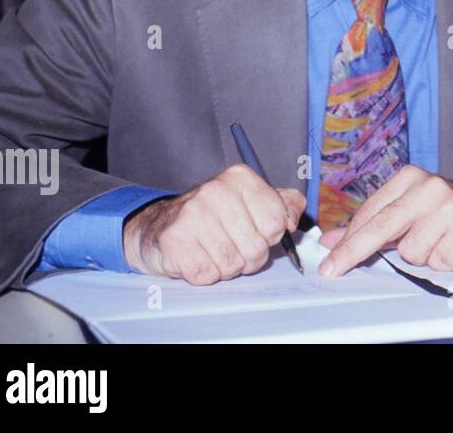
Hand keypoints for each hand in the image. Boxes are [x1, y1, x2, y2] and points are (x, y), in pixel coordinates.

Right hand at [122, 163, 305, 283]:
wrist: (161, 224)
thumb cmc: (215, 216)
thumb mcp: (254, 201)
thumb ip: (285, 205)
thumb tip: (292, 222)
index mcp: (240, 178)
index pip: (277, 222)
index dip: (269, 236)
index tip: (254, 230)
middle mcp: (216, 191)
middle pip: (257, 247)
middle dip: (249, 256)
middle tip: (232, 245)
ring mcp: (192, 215)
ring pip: (233, 264)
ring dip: (227, 267)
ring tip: (214, 251)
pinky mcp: (174, 240)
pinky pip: (208, 274)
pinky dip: (206, 274)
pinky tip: (197, 257)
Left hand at [316, 165, 452, 276]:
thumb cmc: (450, 215)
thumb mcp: (410, 213)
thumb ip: (373, 225)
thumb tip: (332, 240)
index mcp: (411, 178)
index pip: (371, 212)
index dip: (348, 240)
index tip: (329, 259)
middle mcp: (429, 187)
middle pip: (382, 226)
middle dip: (355, 251)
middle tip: (332, 269)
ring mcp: (450, 207)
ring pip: (412, 252)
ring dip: (423, 256)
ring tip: (440, 242)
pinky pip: (438, 262)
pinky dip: (444, 262)